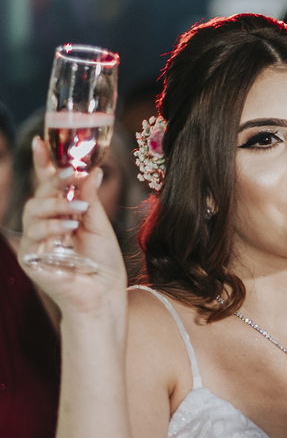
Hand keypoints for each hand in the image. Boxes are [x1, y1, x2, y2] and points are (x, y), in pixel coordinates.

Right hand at [17, 137, 125, 311]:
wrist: (104, 297)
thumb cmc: (103, 265)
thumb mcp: (100, 227)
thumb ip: (91, 200)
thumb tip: (93, 170)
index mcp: (61, 215)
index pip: (48, 185)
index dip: (43, 163)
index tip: (40, 141)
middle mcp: (44, 225)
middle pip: (39, 194)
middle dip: (54, 181)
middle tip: (71, 174)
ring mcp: (35, 241)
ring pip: (32, 211)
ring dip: (56, 204)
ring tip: (78, 209)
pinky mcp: (31, 258)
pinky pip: (34, 235)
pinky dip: (53, 227)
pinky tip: (70, 227)